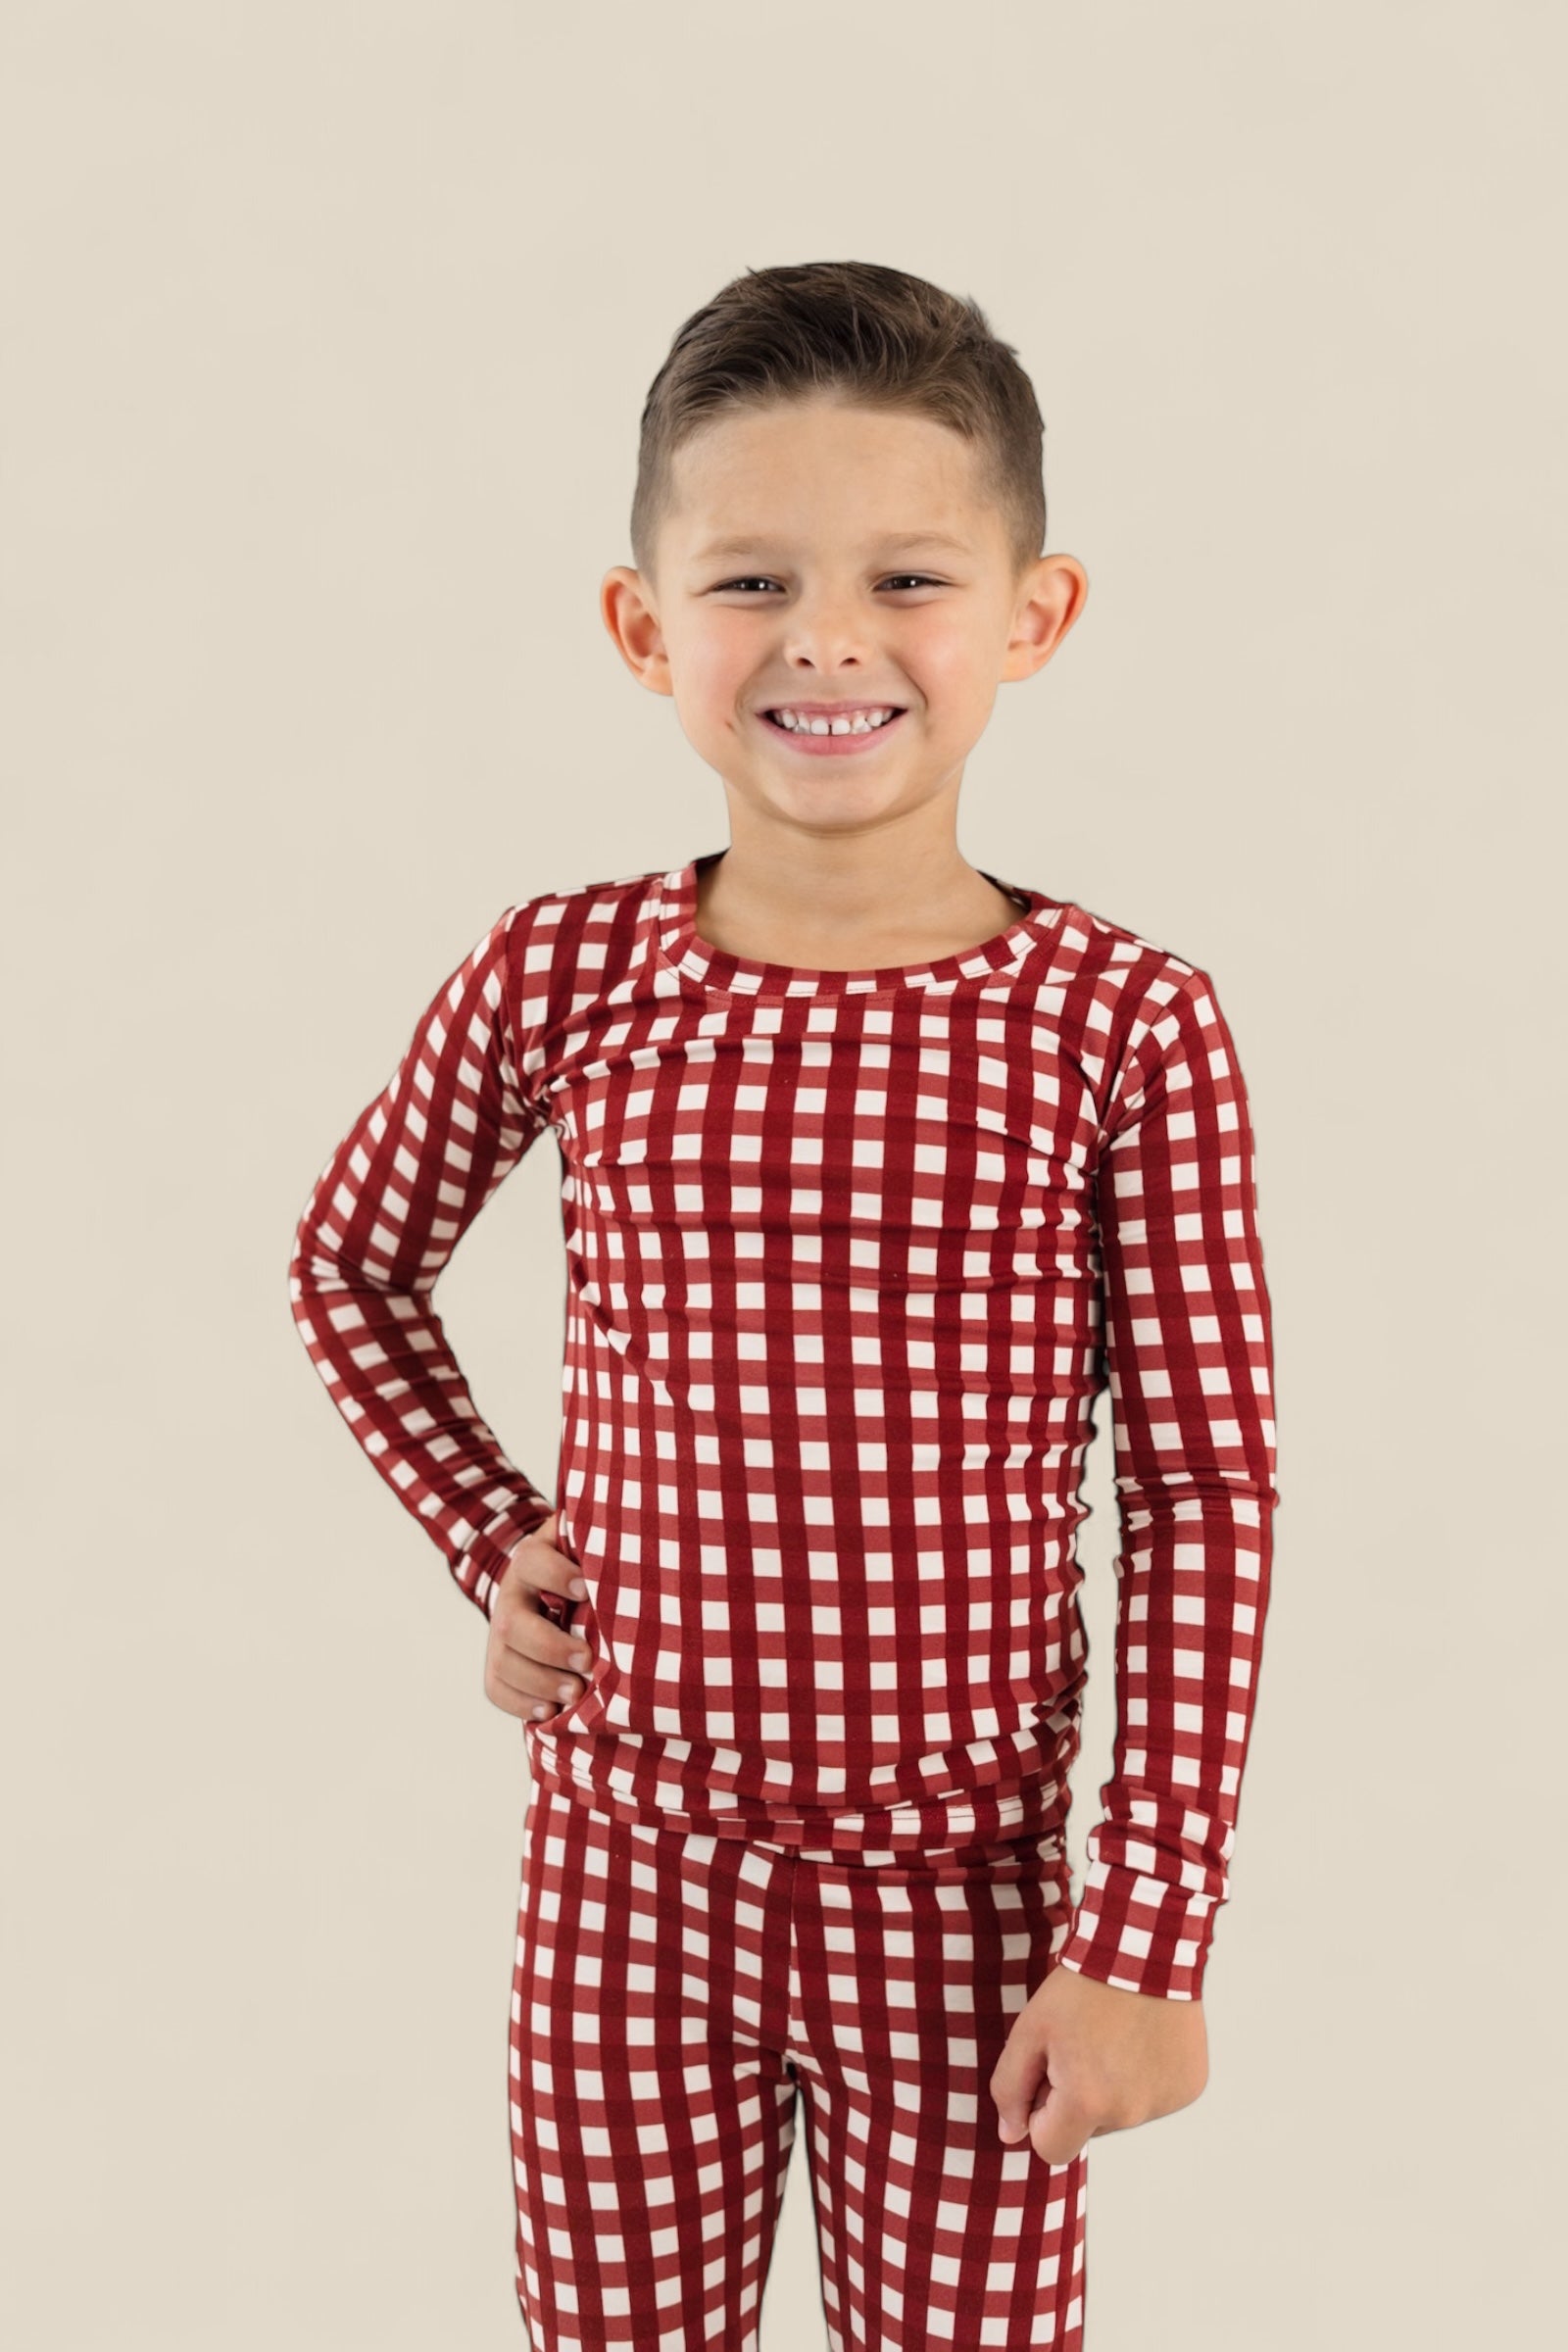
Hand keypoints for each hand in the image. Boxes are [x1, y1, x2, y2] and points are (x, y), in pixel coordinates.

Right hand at [482, 1510, 593, 1723]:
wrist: (544, 1587)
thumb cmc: (583, 1567)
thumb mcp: (585, 1546)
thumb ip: (601, 1540)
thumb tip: (644, 1527)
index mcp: (531, 1562)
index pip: (532, 1562)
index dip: (555, 1575)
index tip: (588, 1590)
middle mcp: (510, 1598)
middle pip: (513, 1624)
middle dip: (550, 1646)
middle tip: (587, 1660)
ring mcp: (499, 1635)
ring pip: (504, 1662)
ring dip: (539, 1681)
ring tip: (575, 1694)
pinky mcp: (497, 1665)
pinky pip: (497, 1689)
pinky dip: (521, 1704)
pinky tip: (549, 1714)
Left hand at [989, 1959, 1208, 2166]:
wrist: (1144, 1950)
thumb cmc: (1080, 1988)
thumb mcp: (1030, 2030)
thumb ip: (1011, 2088)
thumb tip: (1011, 2135)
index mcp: (1087, 2103)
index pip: (1051, 2149)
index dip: (1041, 2115)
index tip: (1048, 2075)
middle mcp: (1130, 2113)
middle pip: (1089, 2130)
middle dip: (1078, 2098)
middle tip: (1082, 2043)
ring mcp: (1164, 2102)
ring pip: (1122, 2114)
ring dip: (1112, 2088)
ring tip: (1113, 2035)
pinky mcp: (1188, 2087)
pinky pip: (1154, 2098)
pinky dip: (1144, 2077)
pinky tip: (1141, 2037)